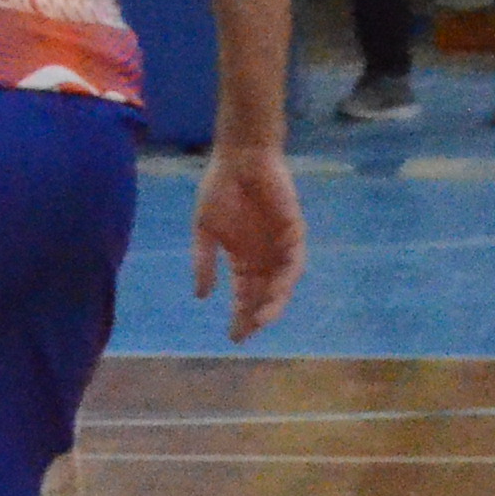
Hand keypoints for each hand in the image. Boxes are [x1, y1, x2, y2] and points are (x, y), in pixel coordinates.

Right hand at [191, 145, 305, 339]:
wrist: (240, 158)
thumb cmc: (220, 188)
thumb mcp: (204, 228)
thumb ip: (203, 261)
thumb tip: (200, 296)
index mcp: (243, 257)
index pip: (244, 294)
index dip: (240, 315)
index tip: (232, 337)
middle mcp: (264, 257)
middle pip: (262, 295)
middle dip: (254, 316)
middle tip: (245, 335)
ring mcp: (280, 247)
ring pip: (280, 284)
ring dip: (272, 303)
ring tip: (260, 321)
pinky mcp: (294, 233)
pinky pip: (293, 263)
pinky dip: (285, 280)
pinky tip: (274, 292)